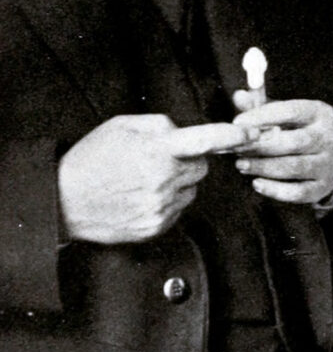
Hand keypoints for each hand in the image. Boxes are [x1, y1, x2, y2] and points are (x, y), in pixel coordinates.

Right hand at [58, 114, 257, 243]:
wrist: (61, 200)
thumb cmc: (91, 159)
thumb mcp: (122, 126)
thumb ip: (160, 125)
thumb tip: (186, 131)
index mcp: (156, 150)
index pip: (206, 139)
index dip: (233, 135)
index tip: (253, 133)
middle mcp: (163, 179)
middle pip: (201, 166)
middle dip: (189, 160)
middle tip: (160, 160)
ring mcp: (160, 206)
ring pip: (191, 189)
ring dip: (178, 183)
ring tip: (143, 180)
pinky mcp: (156, 226)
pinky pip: (179, 209)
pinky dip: (168, 202)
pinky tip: (140, 197)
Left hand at [232, 95, 332, 204]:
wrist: (325, 159)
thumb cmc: (298, 131)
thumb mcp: (284, 115)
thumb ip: (261, 106)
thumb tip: (239, 96)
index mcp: (321, 113)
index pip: (291, 112)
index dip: (262, 117)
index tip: (237, 123)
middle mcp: (329, 137)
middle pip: (293, 142)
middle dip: (260, 146)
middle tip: (235, 148)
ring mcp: (329, 164)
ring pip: (294, 167)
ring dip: (263, 167)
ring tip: (241, 165)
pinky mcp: (324, 186)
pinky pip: (298, 192)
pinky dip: (275, 190)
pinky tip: (256, 184)